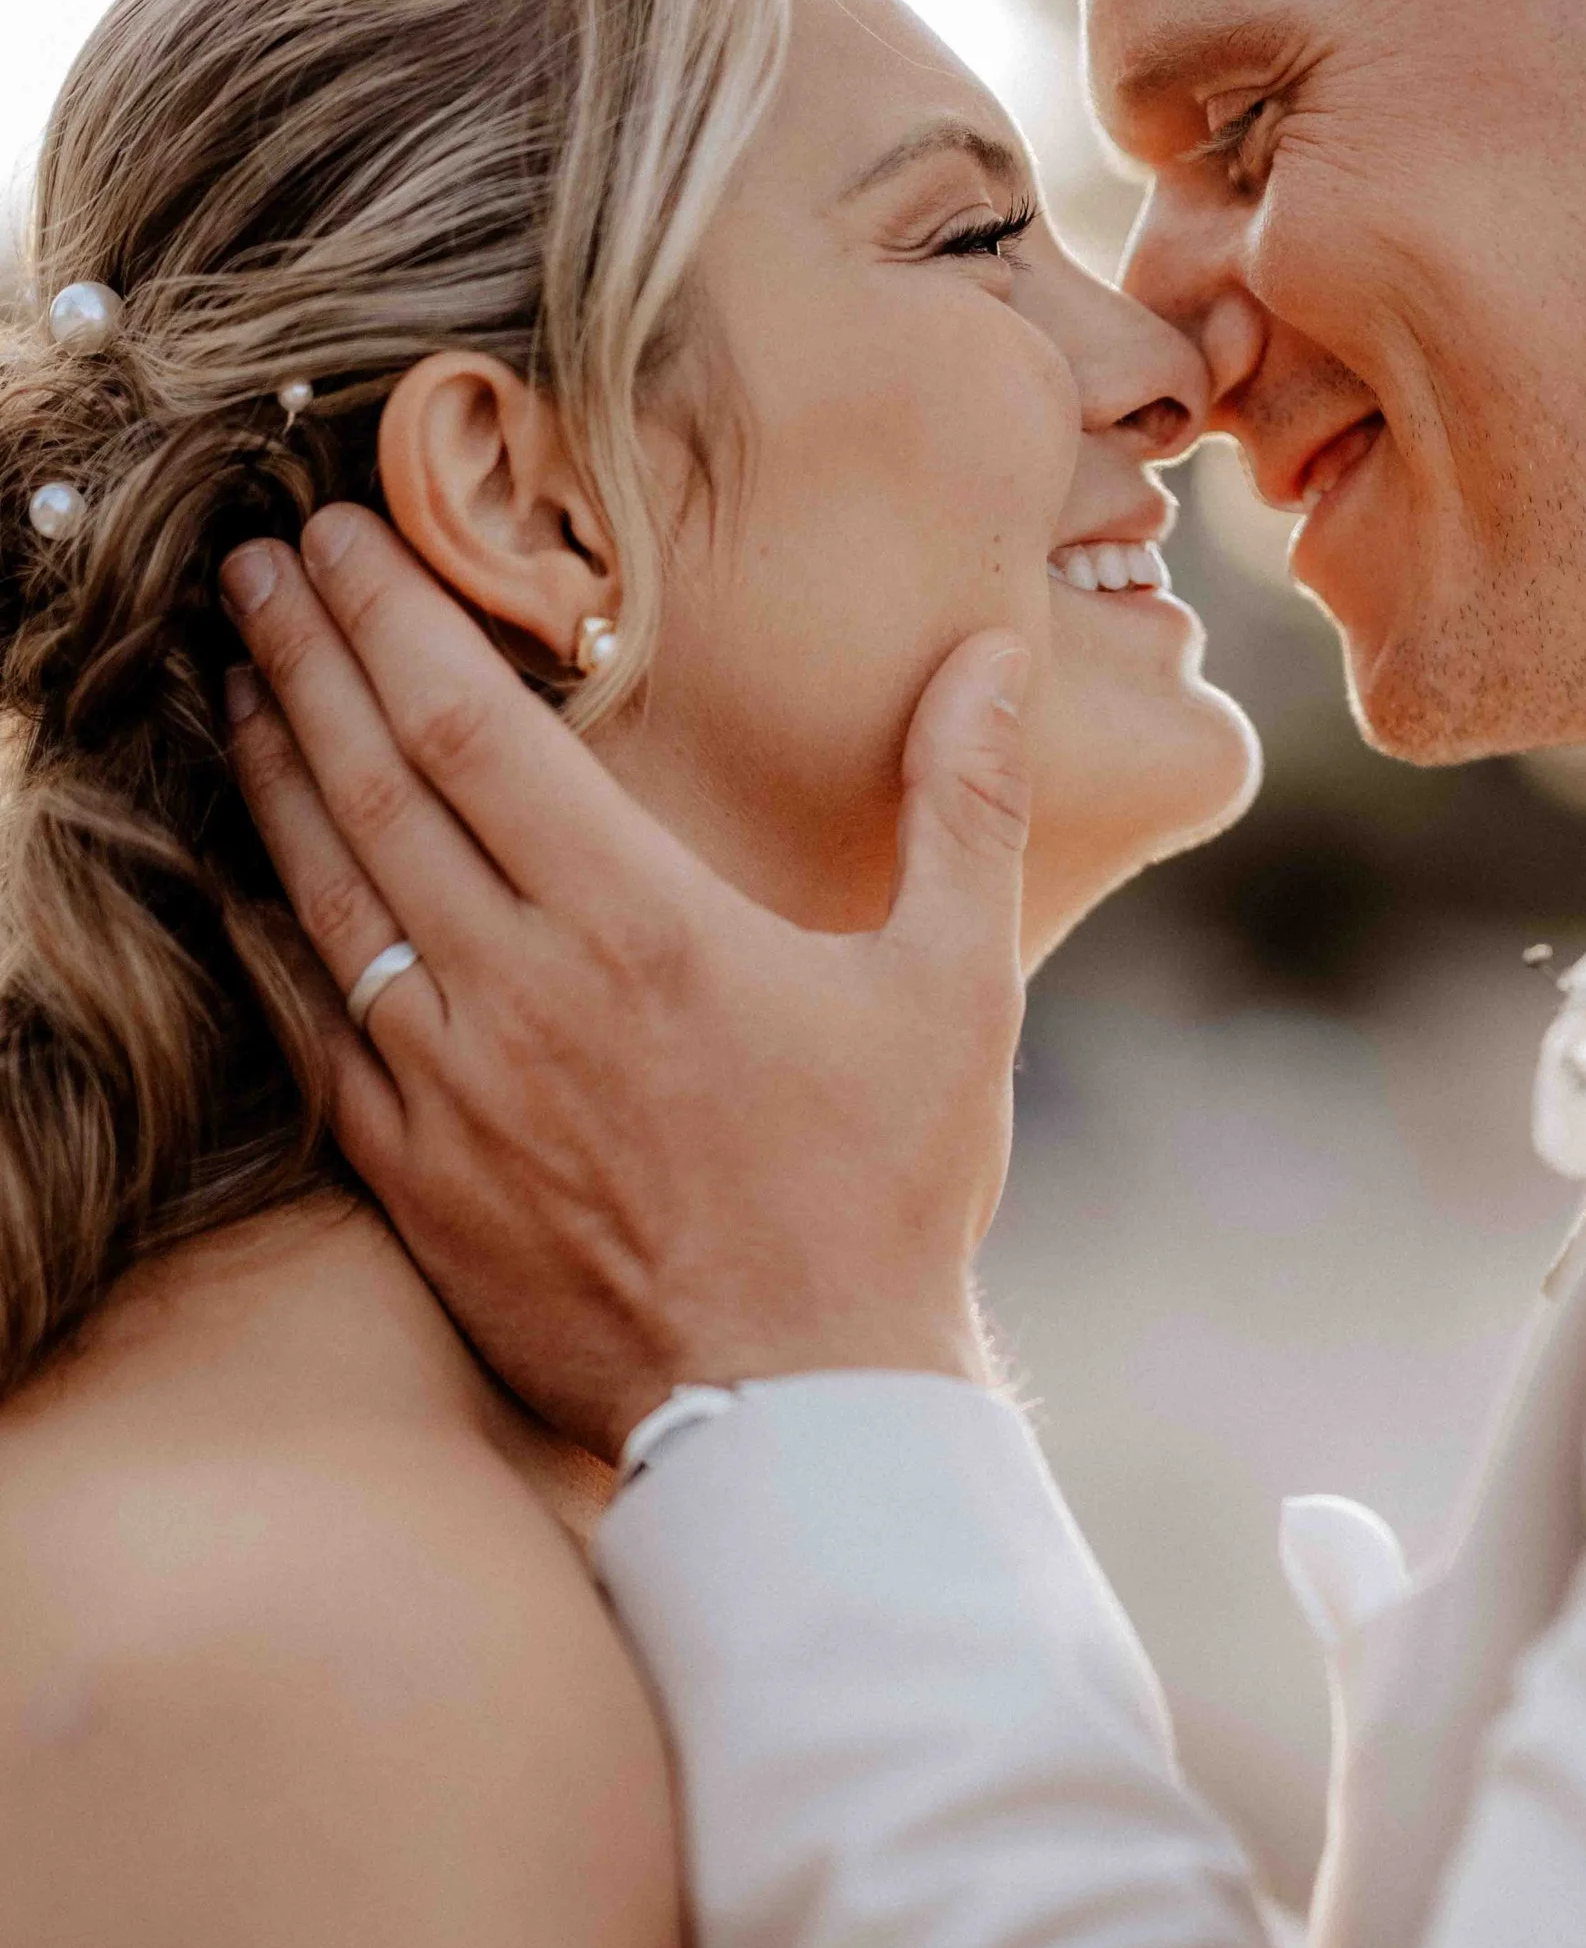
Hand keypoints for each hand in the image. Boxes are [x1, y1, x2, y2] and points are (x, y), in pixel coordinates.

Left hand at [220, 509, 1031, 1457]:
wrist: (801, 1416)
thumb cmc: (885, 1203)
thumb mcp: (955, 991)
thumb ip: (959, 805)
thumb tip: (989, 653)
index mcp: (641, 927)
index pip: (470, 729)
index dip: (388, 615)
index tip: (335, 531)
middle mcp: (520, 993)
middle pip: (368, 787)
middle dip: (301, 657)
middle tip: (249, 566)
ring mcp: (451, 1091)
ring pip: (320, 895)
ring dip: (266, 774)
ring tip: (234, 679)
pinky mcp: (416, 1179)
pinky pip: (310, 1029)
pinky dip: (265, 934)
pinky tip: (241, 877)